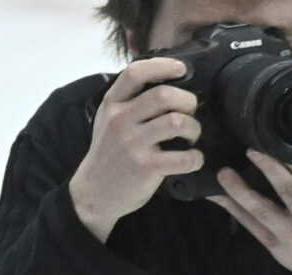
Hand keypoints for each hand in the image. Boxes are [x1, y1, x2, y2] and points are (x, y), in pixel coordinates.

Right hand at [69, 58, 202, 241]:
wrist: (95, 191)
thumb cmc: (109, 154)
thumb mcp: (109, 120)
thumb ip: (128, 103)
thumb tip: (162, 86)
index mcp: (113, 103)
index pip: (135, 73)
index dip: (162, 66)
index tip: (181, 69)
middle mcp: (121, 119)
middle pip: (163, 96)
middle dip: (187, 101)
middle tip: (192, 112)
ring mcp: (133, 143)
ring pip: (176, 123)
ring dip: (194, 128)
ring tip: (193, 136)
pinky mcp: (145, 167)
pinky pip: (182, 158)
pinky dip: (196, 158)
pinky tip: (194, 159)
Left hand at [213, 154, 291, 274]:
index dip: (287, 155)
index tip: (271, 138)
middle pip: (286, 188)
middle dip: (265, 165)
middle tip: (249, 148)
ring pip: (262, 210)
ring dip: (240, 190)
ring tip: (224, 172)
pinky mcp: (277, 248)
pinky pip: (251, 226)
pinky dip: (233, 210)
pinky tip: (218, 195)